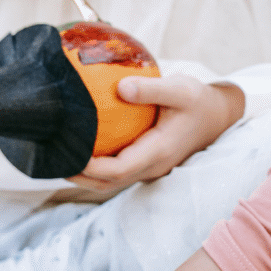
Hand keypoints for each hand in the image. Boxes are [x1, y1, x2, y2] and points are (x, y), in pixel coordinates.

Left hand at [67, 75, 244, 192]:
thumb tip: (120, 88)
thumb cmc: (199, 100)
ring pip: (113, 180)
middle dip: (79, 176)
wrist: (219, 115)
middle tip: (50, 158)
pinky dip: (97, 167)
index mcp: (159, 152)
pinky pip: (119, 171)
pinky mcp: (149, 162)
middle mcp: (154, 166)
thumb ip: (151, 89)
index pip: (118, 169)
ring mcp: (152, 168)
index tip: (66, 151)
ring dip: (86, 175)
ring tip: (59, 157)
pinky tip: (81, 149)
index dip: (89, 167)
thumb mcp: (180, 89)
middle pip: (110, 182)